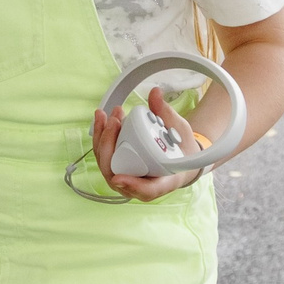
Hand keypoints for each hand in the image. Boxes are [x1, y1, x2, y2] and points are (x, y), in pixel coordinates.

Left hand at [88, 98, 203, 202]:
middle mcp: (142, 184)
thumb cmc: (182, 149)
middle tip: (116, 121)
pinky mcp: (119, 167)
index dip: (131, 185)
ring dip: (102, 138)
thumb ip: (167, 114)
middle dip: (110, 145)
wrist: (180, 157)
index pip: (146, 189)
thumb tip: (155, 93)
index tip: (119, 178)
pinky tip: (102, 119)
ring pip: (106, 164)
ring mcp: (127, 178)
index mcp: (164, 182)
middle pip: (116, 173)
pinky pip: (104, 156)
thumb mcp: (180, 131)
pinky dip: (101, 137)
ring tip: (108, 115)